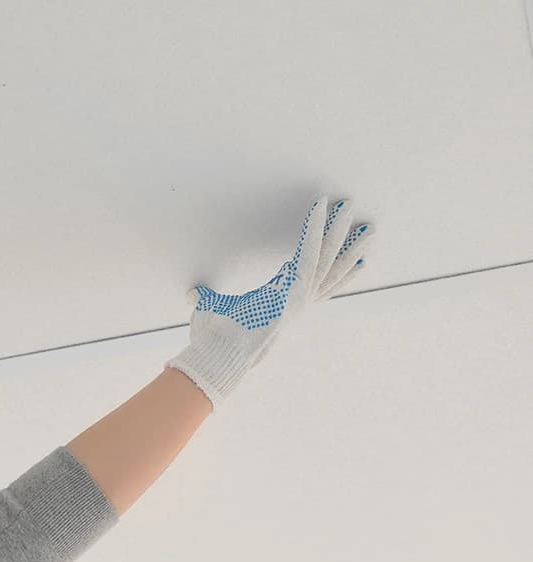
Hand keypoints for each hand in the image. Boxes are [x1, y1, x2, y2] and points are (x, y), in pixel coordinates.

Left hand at [165, 192, 374, 408]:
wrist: (218, 354)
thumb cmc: (215, 338)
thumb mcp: (212, 309)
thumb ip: (206, 298)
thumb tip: (193, 293)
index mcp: (284, 303)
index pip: (317, 280)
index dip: (337, 267)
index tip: (358, 257)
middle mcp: (298, 301)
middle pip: (332, 268)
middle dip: (349, 245)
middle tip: (368, 227)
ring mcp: (298, 295)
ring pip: (327, 256)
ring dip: (339, 229)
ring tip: (353, 209)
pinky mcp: (292, 287)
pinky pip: (308, 251)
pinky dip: (314, 227)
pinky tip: (322, 207)